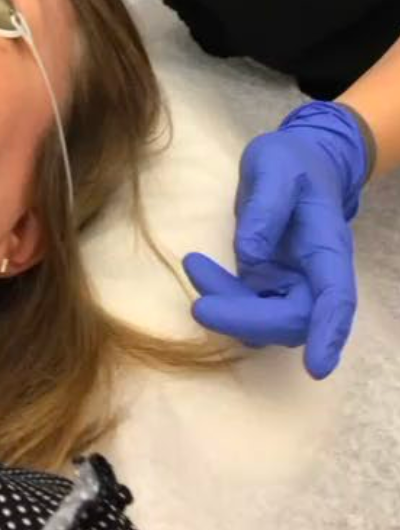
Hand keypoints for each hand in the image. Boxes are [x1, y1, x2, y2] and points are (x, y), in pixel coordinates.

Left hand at [184, 102, 371, 378]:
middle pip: (293, 320)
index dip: (328, 333)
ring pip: (265, 321)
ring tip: (194, 264)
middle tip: (200, 307)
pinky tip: (198, 267)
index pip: (335, 298)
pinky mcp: (266, 285)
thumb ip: (265, 207)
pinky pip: (245, 308)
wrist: (292, 162)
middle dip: (247, 321)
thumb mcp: (275, 167)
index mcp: (328, 248)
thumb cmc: (291, 162)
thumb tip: (249, 257)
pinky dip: (220, 296)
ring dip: (228, 309)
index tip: (317, 367)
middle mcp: (314, 276)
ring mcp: (290, 284)